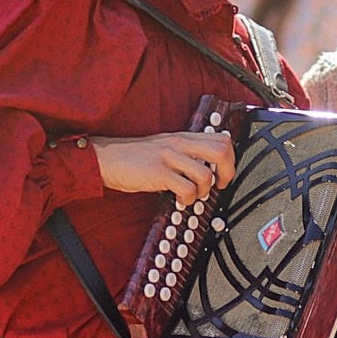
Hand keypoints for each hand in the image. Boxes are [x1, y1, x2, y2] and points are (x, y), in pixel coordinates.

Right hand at [90, 130, 236, 204]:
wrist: (106, 158)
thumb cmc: (134, 157)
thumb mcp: (164, 147)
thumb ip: (185, 152)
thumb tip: (207, 166)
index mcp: (183, 137)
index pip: (222, 139)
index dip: (230, 158)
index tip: (223, 173)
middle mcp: (179, 143)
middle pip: (221, 151)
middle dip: (226, 172)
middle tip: (219, 185)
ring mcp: (169, 157)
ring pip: (205, 174)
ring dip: (204, 191)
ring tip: (193, 195)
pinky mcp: (158, 172)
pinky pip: (186, 189)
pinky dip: (188, 199)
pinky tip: (179, 200)